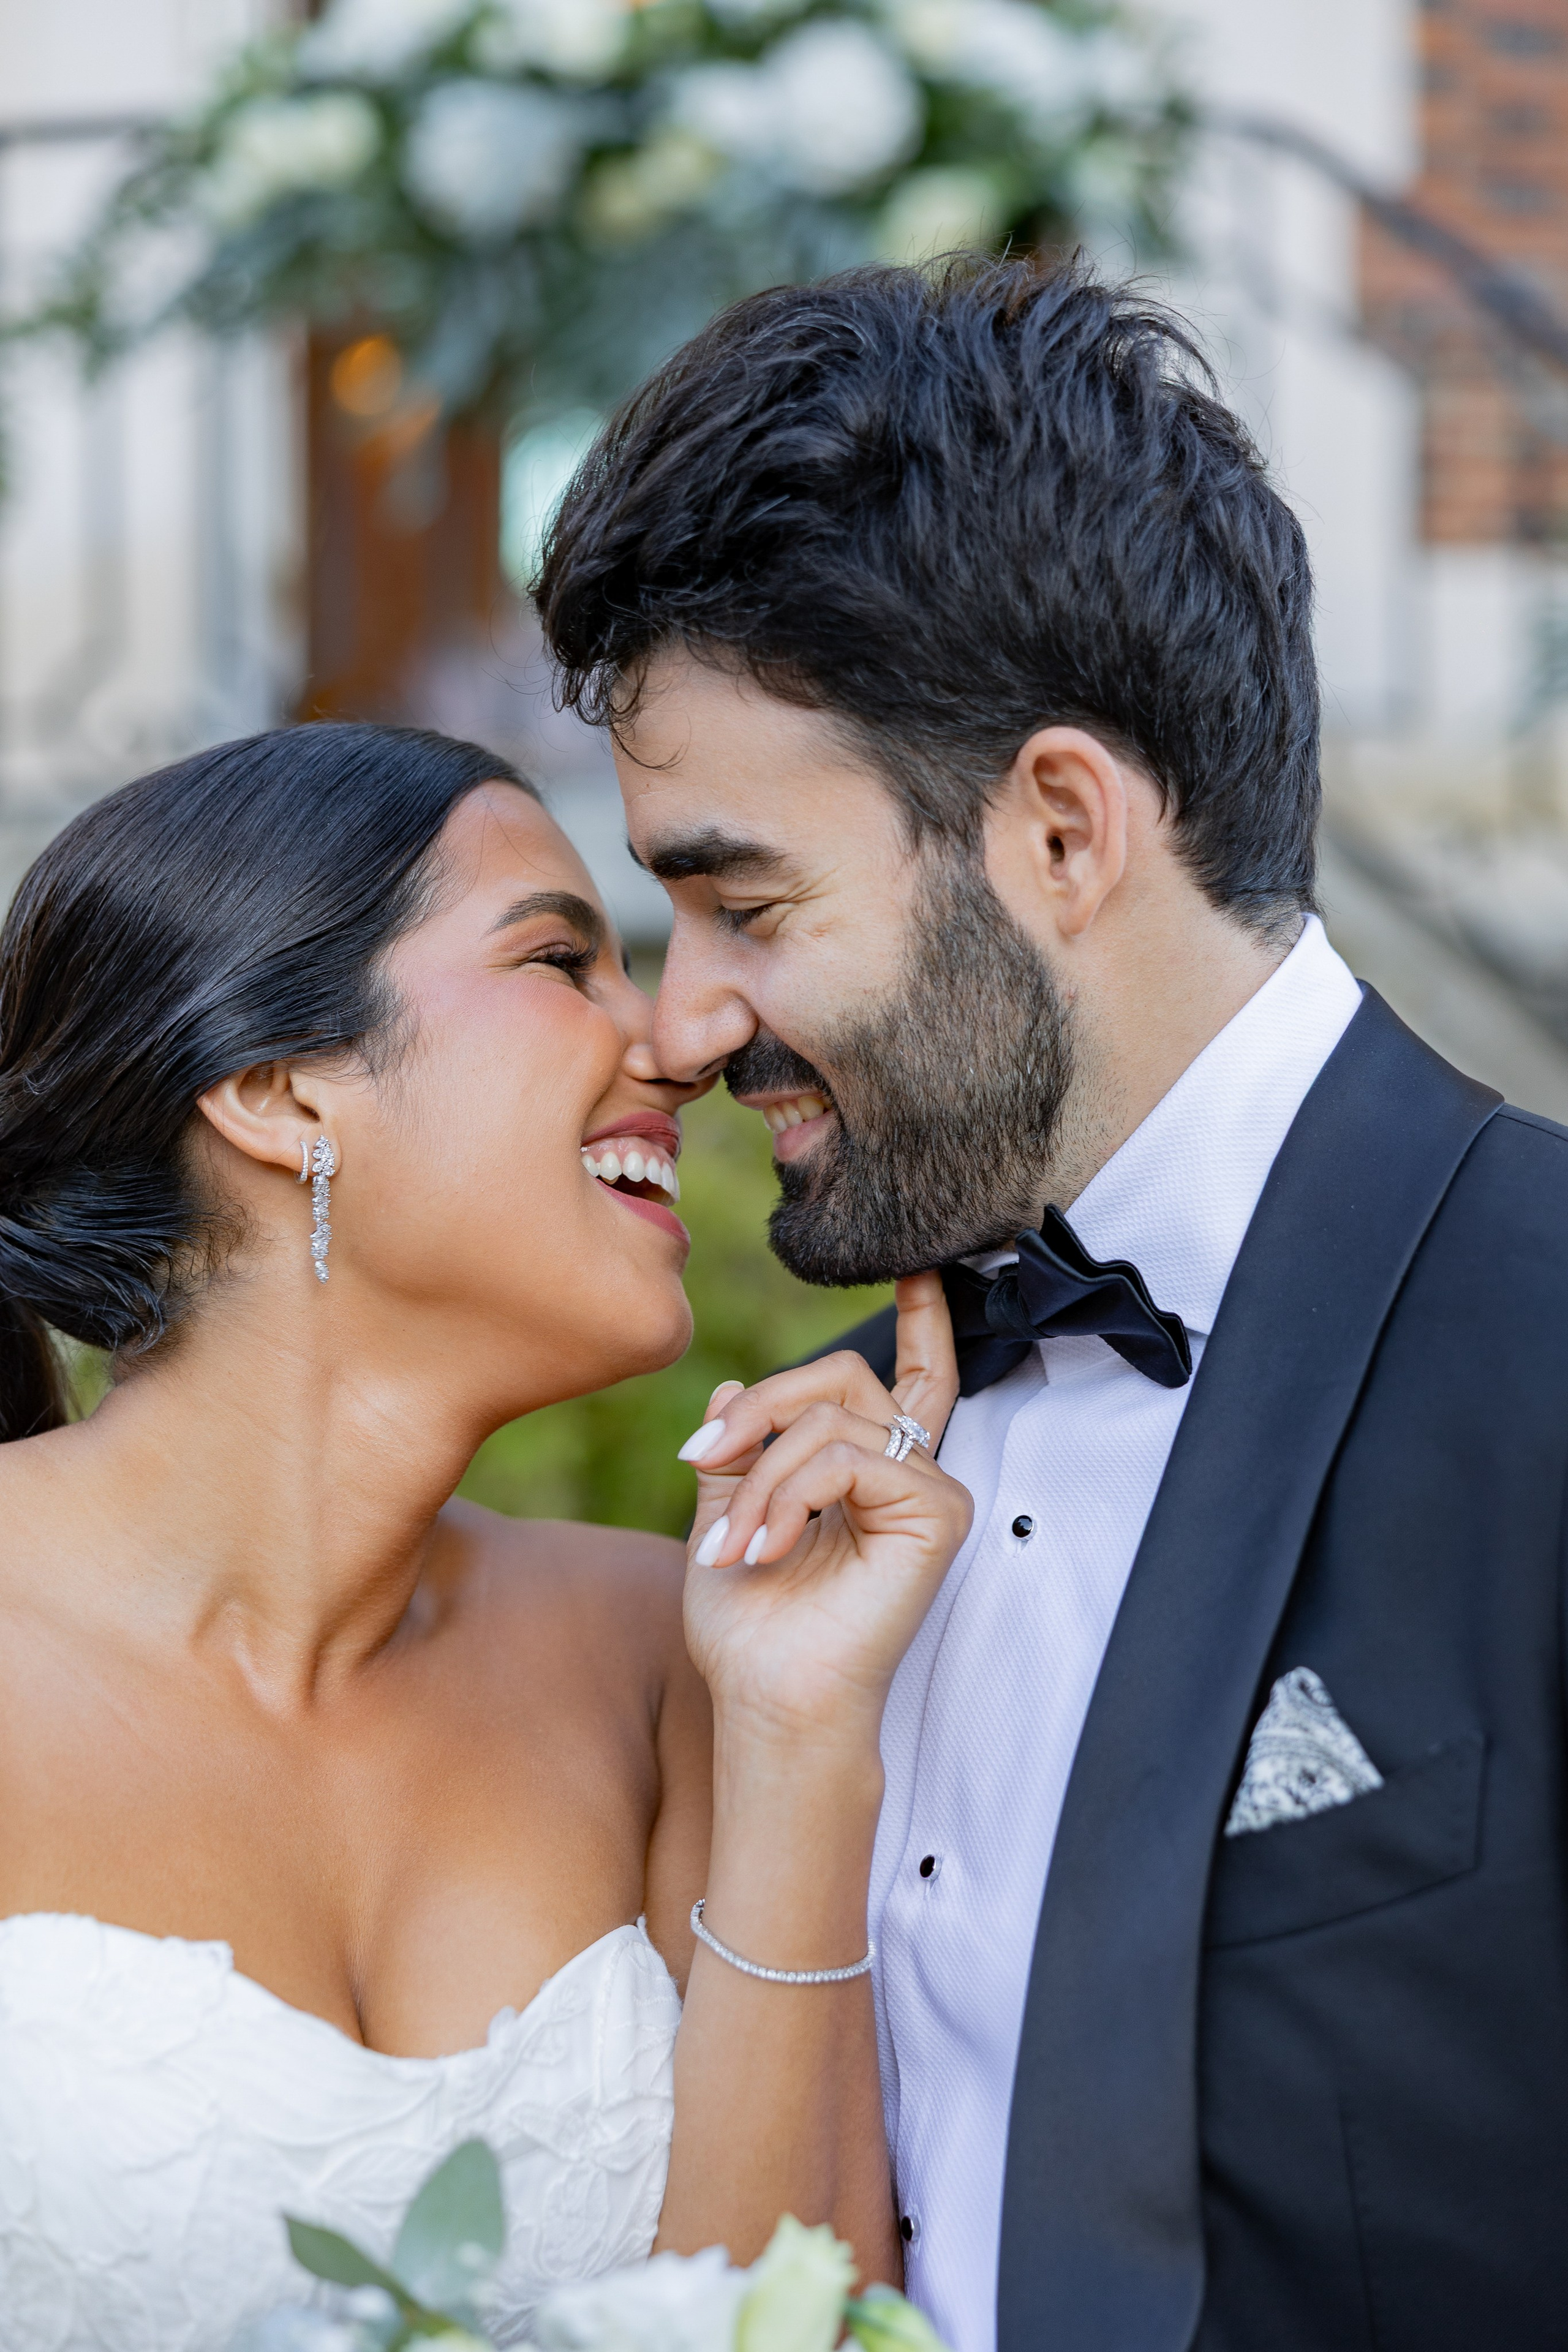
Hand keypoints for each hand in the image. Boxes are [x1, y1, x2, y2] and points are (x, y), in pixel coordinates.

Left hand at [678, 1274, 972, 1751]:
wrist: (767, 1695)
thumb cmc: (751, 1623)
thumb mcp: (724, 1513)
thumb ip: (739, 1448)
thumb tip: (734, 1384)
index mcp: (870, 1468)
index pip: (908, 1375)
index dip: (921, 1319)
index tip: (919, 1265)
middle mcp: (909, 1470)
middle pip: (840, 1376)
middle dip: (760, 1411)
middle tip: (704, 1459)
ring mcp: (929, 1488)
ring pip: (832, 1417)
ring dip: (761, 1476)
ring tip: (734, 1543)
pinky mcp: (937, 1513)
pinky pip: (848, 1456)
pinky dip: (789, 1495)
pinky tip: (766, 1547)